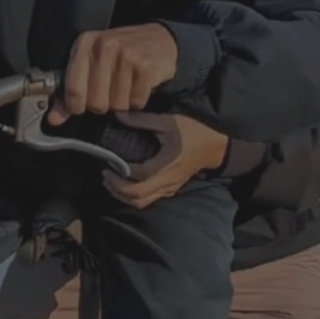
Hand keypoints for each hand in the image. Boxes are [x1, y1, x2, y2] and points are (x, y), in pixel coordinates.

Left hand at [48, 24, 178, 125]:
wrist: (160, 39)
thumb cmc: (121, 53)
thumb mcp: (92, 63)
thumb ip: (72, 91)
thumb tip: (54, 118)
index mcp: (85, 44)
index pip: (72, 89)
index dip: (76, 106)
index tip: (81, 107)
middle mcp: (104, 46)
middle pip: (95, 102)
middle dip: (104, 104)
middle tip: (111, 90)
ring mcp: (126, 55)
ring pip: (117, 105)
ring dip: (123, 102)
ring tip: (127, 85)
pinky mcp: (146, 67)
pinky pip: (136, 102)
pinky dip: (138, 100)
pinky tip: (139, 84)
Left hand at [102, 109, 229, 209]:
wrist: (214, 148)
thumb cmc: (192, 132)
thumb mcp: (168, 121)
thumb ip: (142, 120)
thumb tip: (119, 115)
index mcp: (166, 165)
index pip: (139, 176)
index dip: (120, 172)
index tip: (108, 161)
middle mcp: (166, 182)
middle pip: (137, 197)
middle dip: (116, 188)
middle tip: (105, 173)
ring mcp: (168, 189)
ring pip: (141, 203)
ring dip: (122, 195)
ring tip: (111, 180)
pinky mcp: (168, 190)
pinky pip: (147, 200)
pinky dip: (132, 196)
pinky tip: (124, 182)